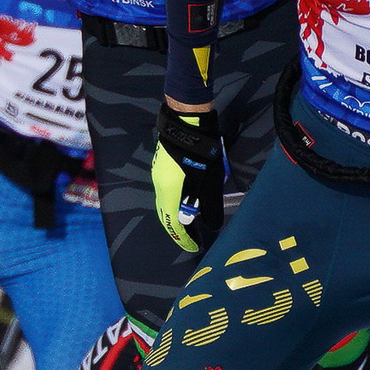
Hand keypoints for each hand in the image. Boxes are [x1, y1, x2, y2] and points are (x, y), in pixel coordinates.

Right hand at [151, 102, 223, 251]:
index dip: (183, 237)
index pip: (172, 223)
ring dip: (178, 213)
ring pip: (165, 201)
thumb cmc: (200, 154)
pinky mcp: (162, 166)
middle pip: (165, 213)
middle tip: (193, 237)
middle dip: (179, 228)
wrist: (186, 122)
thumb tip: (211, 225)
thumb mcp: (210, 183)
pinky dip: (176, 201)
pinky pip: (167, 191)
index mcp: (168, 193)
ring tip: (193, 219)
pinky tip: (189, 198)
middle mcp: (159, 186)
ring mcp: (158, 174)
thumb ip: (210, 207)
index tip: (194, 247)